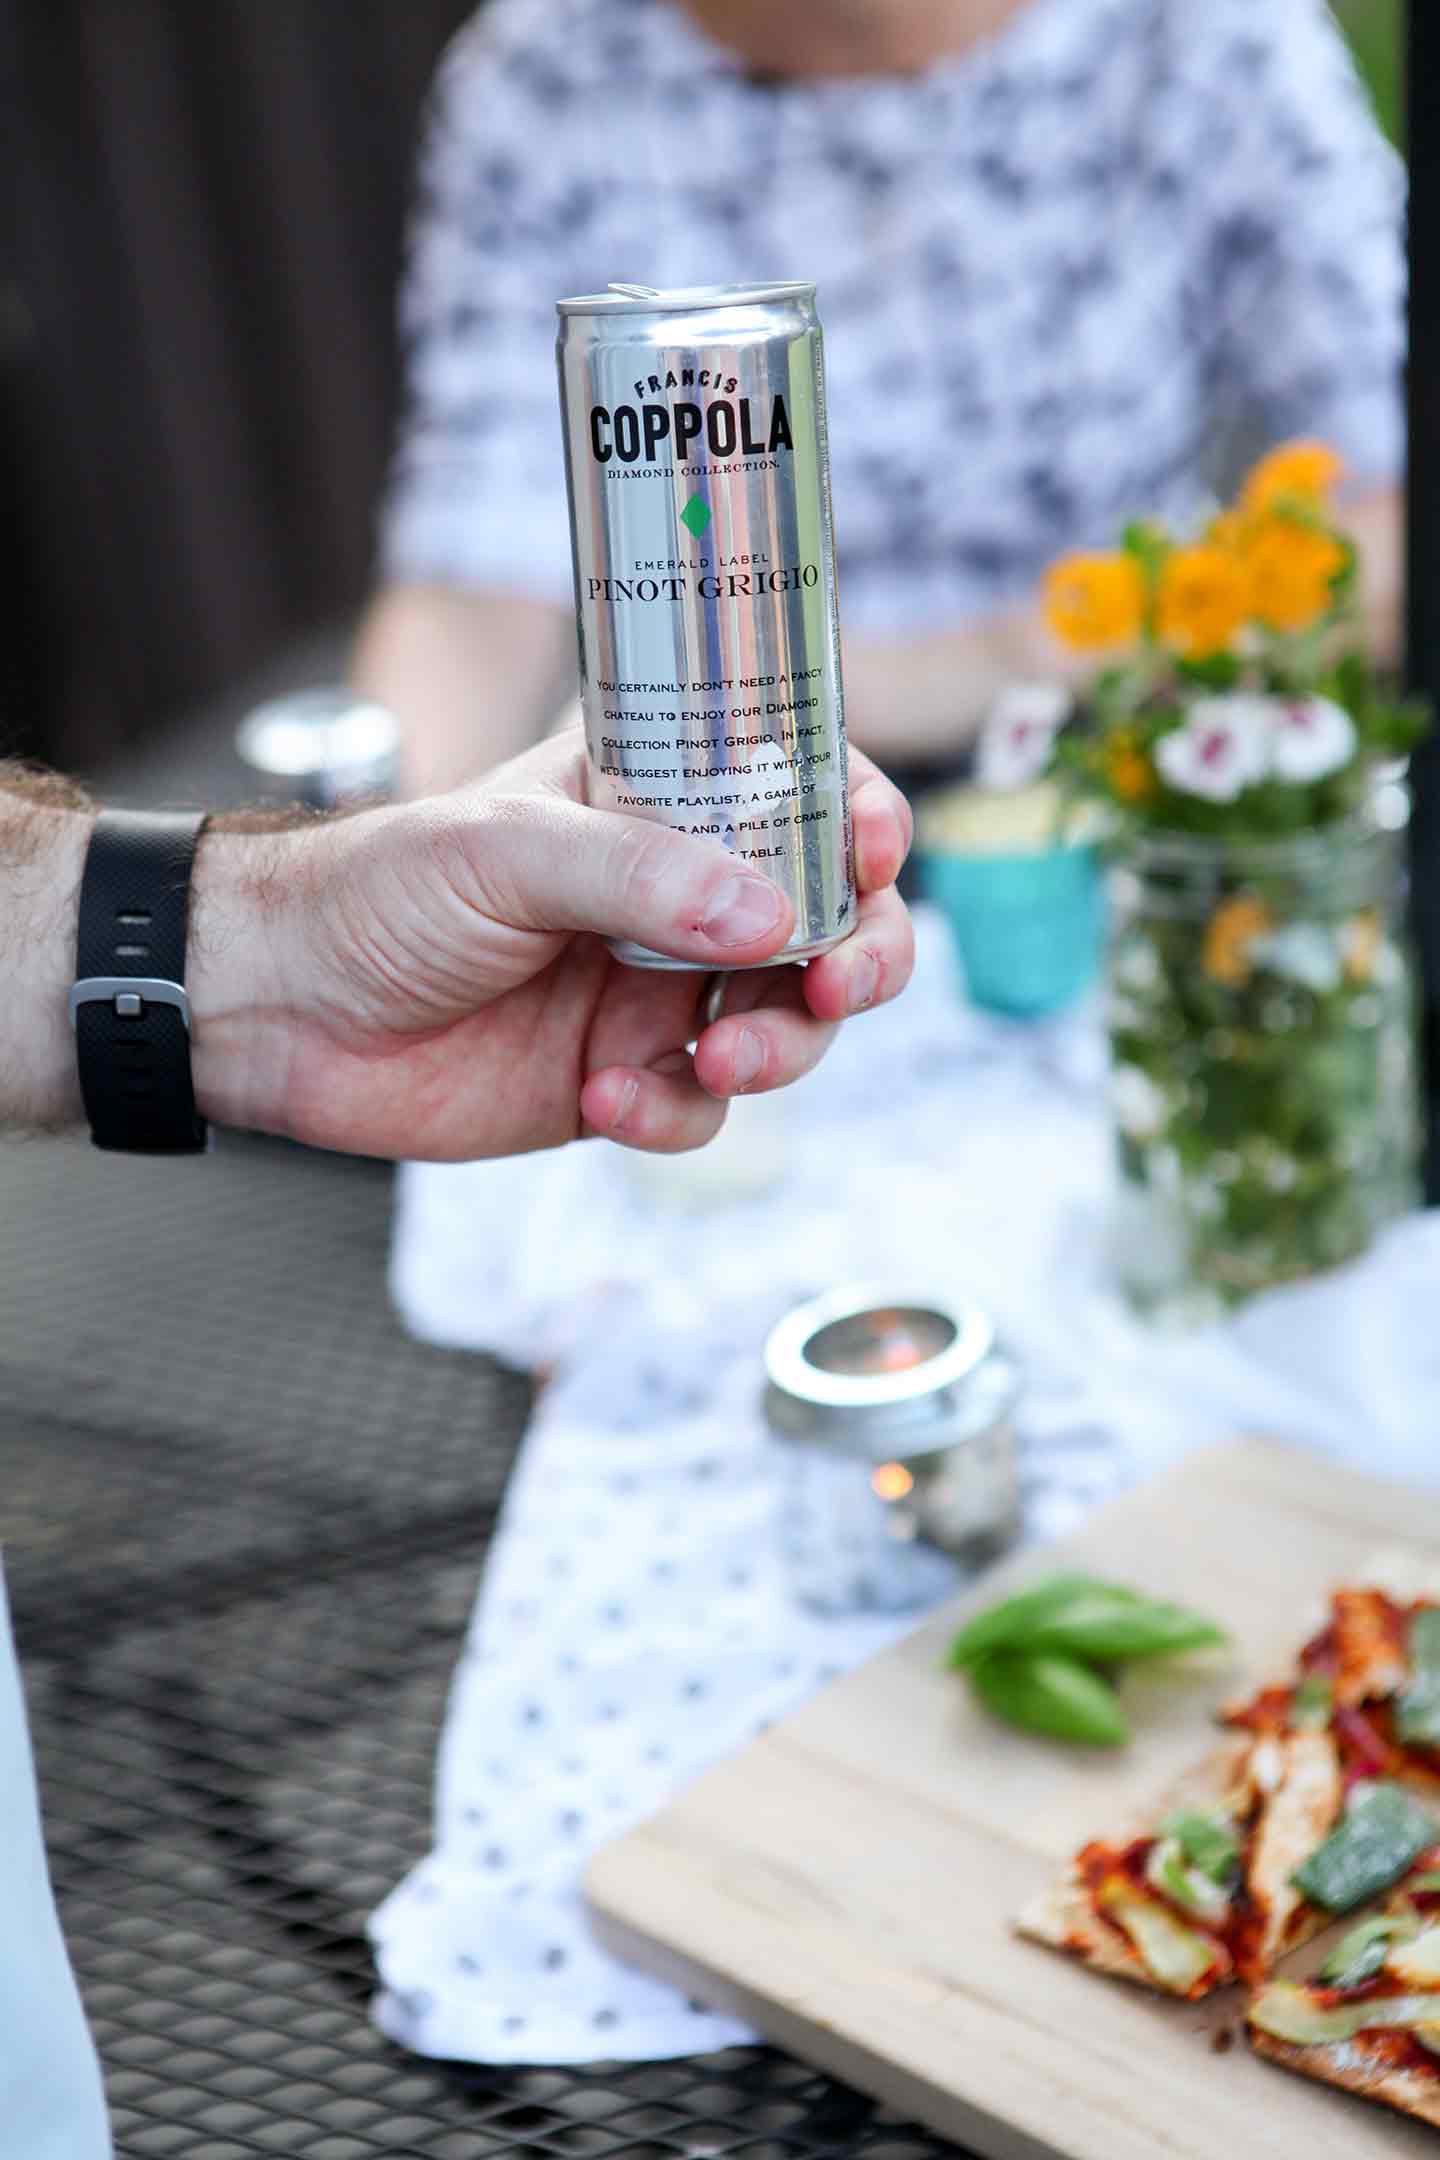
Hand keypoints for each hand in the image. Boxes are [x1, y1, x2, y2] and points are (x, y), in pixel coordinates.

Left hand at [191, 730, 913, 1159]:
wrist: (277, 1008)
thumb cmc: (376, 890)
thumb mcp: (505, 848)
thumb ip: (640, 876)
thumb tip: (777, 918)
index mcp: (653, 798)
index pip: (797, 789)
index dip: (858, 817)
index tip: (875, 855)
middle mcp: (671, 893)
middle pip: (825, 921)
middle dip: (858, 956)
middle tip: (838, 988)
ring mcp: (652, 990)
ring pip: (784, 1024)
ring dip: (777, 1047)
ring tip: (719, 1060)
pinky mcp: (621, 1081)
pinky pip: (699, 1109)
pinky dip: (674, 1114)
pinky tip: (603, 1101)